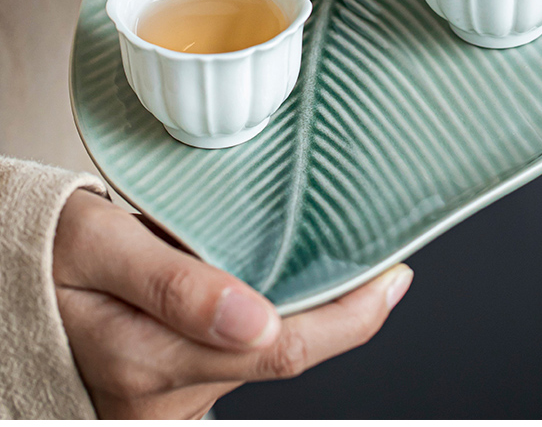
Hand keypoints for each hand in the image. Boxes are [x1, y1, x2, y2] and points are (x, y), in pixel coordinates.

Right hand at [54, 190, 411, 419]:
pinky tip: (263, 283)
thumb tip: (257, 318)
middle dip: (338, 312)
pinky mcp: (165, 396)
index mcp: (152, 361)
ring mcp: (166, 405)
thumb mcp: (100, 243)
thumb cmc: (46, 252)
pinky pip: (232, 361)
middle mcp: (166, 400)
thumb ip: (174, 283)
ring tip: (312, 257)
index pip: (283, 349)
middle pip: (283, 356)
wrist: (2, 282)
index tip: (394, 277)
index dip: (351, 317)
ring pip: (259, 359)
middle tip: (378, 263)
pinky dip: (261, 323)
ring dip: (296, 313)